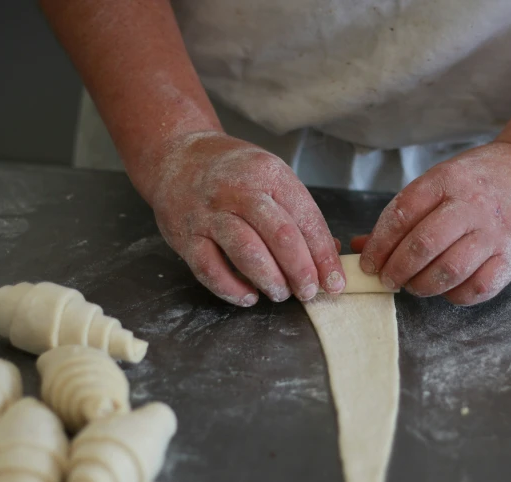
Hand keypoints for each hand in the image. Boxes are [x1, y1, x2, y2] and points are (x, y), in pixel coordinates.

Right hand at [149, 132, 344, 305]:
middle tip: (309, 292)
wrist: (175, 156)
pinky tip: (248, 296)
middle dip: (301, 271)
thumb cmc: (232, 172)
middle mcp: (239, 190)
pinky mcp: (186, 235)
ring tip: (281, 293)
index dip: (323, 255)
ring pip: (247, 253)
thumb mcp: (270, 176)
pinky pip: (210, 269)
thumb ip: (298, 213)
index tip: (335, 281)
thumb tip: (330, 254)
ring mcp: (209, 213)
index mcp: (268, 173)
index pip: (306, 219)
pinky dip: (232, 289)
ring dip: (270, 281)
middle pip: (281, 236)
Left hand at [352, 142, 510, 304]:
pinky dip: (455, 295)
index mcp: (446, 180)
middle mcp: (472, 205)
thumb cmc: (477, 181)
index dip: (379, 244)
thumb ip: (402, 214)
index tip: (368, 262)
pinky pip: (478, 288)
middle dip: (396, 269)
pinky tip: (445, 289)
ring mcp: (494, 233)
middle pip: (423, 244)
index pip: (401, 214)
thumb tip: (361, 246)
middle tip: (388, 279)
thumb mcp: (438, 182)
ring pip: (449, 270)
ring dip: (422, 285)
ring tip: (413, 285)